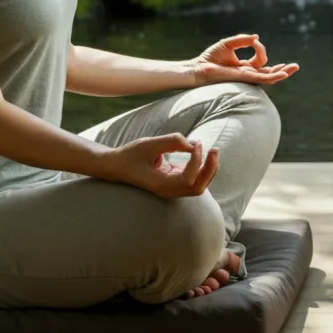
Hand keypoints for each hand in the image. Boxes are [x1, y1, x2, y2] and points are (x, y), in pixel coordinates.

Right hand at [101, 134, 218, 199]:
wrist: (118, 166)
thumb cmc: (132, 155)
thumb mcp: (149, 144)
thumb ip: (172, 142)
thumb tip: (193, 144)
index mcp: (161, 185)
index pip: (188, 180)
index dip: (196, 162)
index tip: (196, 144)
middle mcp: (169, 190)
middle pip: (197, 187)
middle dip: (209, 169)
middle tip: (214, 149)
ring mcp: (172, 188)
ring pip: (198, 185)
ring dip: (209, 169)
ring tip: (213, 151)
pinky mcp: (174, 182)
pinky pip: (194, 179)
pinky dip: (202, 168)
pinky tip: (203, 153)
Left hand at [190, 33, 298, 87]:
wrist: (199, 68)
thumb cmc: (210, 58)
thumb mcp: (228, 44)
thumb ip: (242, 40)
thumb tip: (256, 37)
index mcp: (244, 67)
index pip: (260, 59)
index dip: (260, 48)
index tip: (254, 41)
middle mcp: (247, 74)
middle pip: (269, 73)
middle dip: (282, 69)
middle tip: (295, 66)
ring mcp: (246, 77)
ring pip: (268, 77)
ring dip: (282, 73)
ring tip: (293, 69)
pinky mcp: (244, 78)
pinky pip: (261, 79)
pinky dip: (272, 76)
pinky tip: (282, 74)